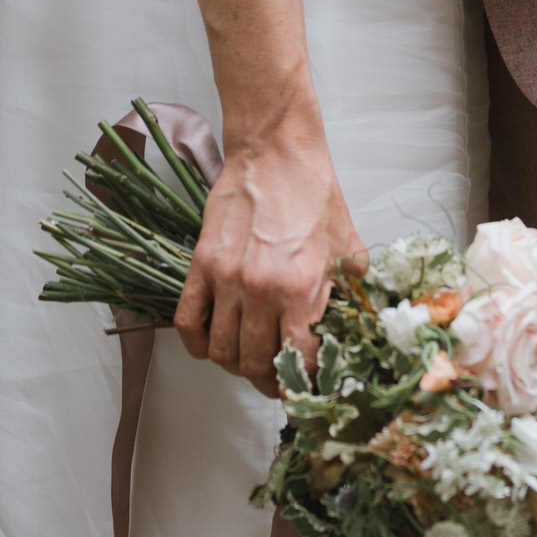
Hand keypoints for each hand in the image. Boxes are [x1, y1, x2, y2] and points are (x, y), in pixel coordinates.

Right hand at [174, 116, 363, 392]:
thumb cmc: (314, 194)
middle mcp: (261, 291)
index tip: (304, 384)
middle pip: (253, 365)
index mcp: (301, 289)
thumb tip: (347, 329)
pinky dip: (196, 345)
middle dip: (267, 382)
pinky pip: (188, 323)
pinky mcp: (201, 264)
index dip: (302, 382)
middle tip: (275, 378)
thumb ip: (348, 294)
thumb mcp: (348, 246)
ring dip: (233, 364)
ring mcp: (226, 279)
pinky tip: (211, 343)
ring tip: (246, 358)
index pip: (296, 362)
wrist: (275, 152)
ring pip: (220, 351)